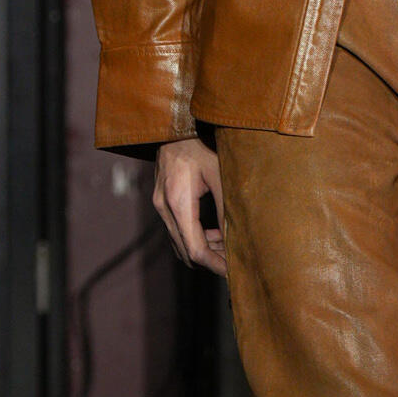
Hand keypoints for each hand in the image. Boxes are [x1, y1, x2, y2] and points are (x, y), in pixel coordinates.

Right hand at [152, 136, 226, 273]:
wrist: (175, 123)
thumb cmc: (201, 142)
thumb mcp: (220, 174)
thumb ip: (226, 208)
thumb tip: (238, 239)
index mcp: (178, 202)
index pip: (195, 249)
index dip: (215, 264)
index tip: (234, 273)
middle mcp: (164, 207)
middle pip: (186, 250)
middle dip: (212, 259)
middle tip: (237, 263)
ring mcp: (160, 204)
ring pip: (180, 242)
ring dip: (204, 249)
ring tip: (230, 249)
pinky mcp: (162, 200)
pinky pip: (177, 229)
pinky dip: (196, 237)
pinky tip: (216, 234)